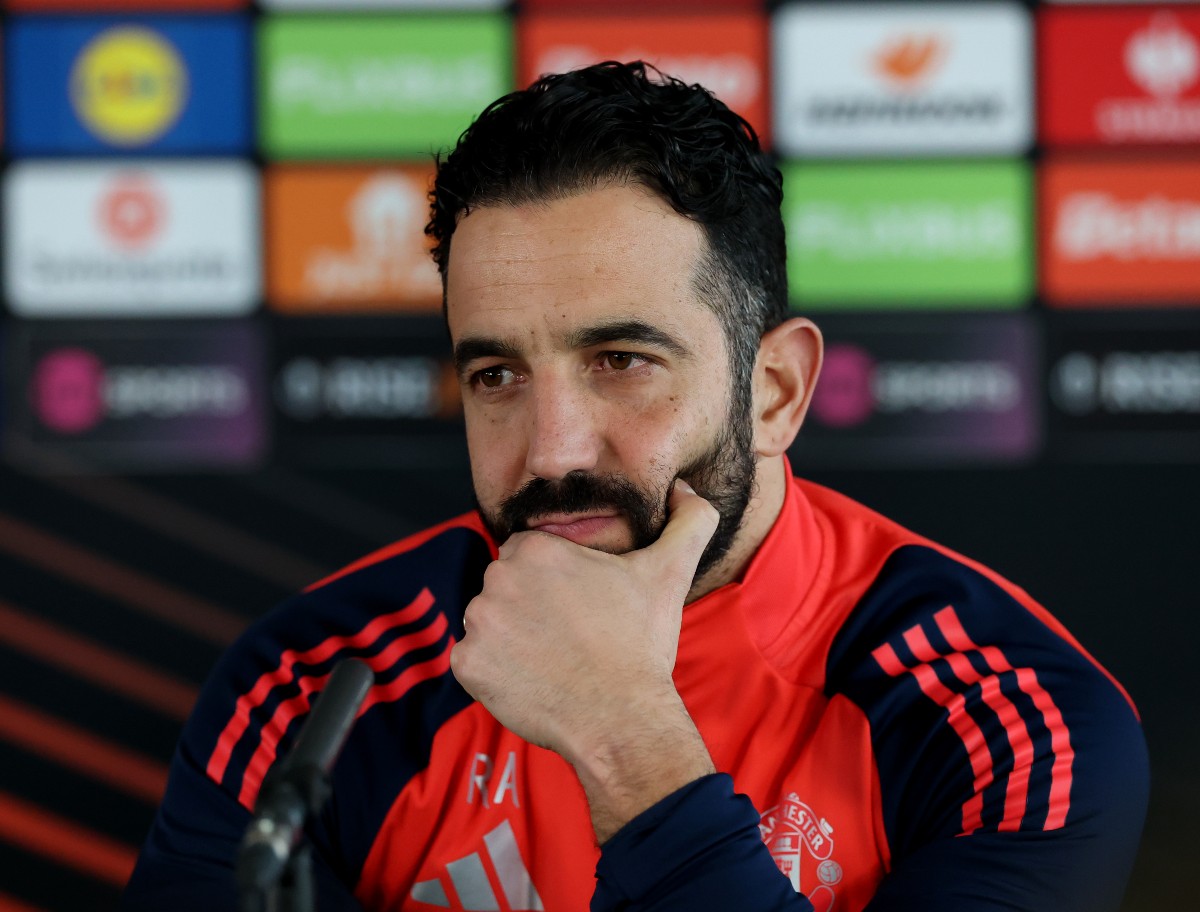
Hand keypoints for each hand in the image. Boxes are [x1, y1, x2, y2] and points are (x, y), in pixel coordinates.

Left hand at [450, 479, 719, 839]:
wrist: (620, 719)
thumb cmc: (640, 645)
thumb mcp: (669, 572)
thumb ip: (687, 520)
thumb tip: (684, 490)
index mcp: (535, 549)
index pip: (529, 553)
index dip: (554, 579)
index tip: (579, 604)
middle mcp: (498, 578)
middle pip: (506, 585)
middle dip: (531, 605)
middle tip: (569, 634)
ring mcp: (478, 623)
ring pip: (489, 621)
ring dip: (511, 636)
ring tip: (552, 658)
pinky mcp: (467, 665)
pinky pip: (473, 661)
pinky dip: (495, 672)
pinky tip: (531, 680)